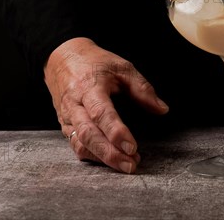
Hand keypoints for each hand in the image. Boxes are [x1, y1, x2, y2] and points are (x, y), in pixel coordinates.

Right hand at [44, 37, 168, 172]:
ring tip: (125, 165)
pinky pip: (75, 145)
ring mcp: (68, 116)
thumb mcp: (122, 67)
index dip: (116, 132)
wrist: (62, 57)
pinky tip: (109, 160)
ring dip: (102, 158)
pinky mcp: (65, 125)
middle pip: (88, 134)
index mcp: (89, 87)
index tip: (132, 147)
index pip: (101, 113)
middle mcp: (75, 104)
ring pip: (80, 143)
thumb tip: (162, 109)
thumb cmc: (95, 62)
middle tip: (131, 164)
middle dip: (110, 153)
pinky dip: (92, 156)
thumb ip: (142, 88)